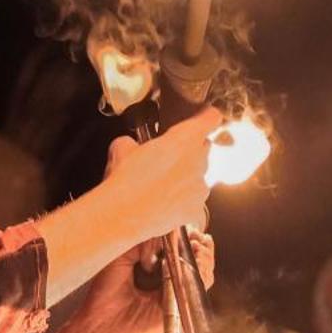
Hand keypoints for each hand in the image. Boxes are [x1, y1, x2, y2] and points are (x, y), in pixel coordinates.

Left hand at [80, 139, 214, 332]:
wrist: (98, 327)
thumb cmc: (103, 296)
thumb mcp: (120, 258)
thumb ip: (140, 242)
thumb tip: (162, 229)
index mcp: (152, 272)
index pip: (176, 251)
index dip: (184, 237)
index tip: (185, 226)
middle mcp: (166, 283)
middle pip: (193, 260)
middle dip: (198, 244)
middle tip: (195, 235)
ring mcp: (174, 296)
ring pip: (201, 273)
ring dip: (204, 256)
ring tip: (198, 245)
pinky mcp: (180, 309)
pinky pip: (199, 288)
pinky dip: (204, 272)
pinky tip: (198, 259)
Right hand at [98, 107, 217, 250]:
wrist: (123, 215)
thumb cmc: (125, 180)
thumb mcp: (121, 148)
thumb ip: (134, 142)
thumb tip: (131, 147)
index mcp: (185, 138)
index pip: (211, 118)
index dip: (206, 117)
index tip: (203, 118)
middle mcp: (199, 160)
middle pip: (203, 149)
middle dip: (188, 152)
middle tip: (165, 160)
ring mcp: (200, 186)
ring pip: (198, 177)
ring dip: (185, 179)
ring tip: (160, 187)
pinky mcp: (196, 210)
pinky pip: (194, 203)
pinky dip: (183, 204)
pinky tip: (164, 206)